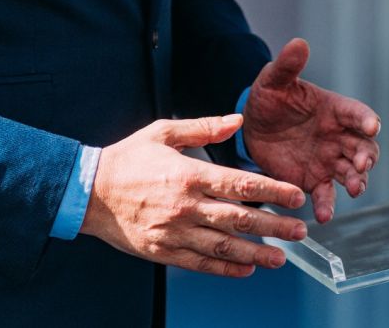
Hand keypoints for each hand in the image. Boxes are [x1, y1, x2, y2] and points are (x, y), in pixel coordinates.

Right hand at [80, 115, 307, 277]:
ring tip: (282, 258)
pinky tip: (246, 269)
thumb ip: (204, 127)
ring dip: (257, 253)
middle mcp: (185, 206)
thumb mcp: (163, 132)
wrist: (88, 192)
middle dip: (275, 227)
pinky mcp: (163, 251)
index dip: (274, 191)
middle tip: (300, 230)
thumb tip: (238, 119)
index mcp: (188, 175)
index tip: (295, 197)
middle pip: (240, 219)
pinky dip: (226, 268)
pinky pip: (201, 263)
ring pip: (224, 247)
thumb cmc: (127, 159)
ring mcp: (174, 232)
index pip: (241, 185)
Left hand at [243, 38, 380, 223]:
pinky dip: (328, 204)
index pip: (356, 113)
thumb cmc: (269, 99)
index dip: (365, 119)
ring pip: (351, 173)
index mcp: (334, 110)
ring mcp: (329, 160)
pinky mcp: (314, 180)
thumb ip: (287, 65)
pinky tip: (323, 215)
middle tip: (362, 165)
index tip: (372, 125)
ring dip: (356, 181)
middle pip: (363, 147)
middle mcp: (338, 136)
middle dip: (366, 156)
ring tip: (354, 189)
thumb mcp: (274, 81)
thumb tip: (298, 42)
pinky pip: (326, 194)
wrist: (252, 128)